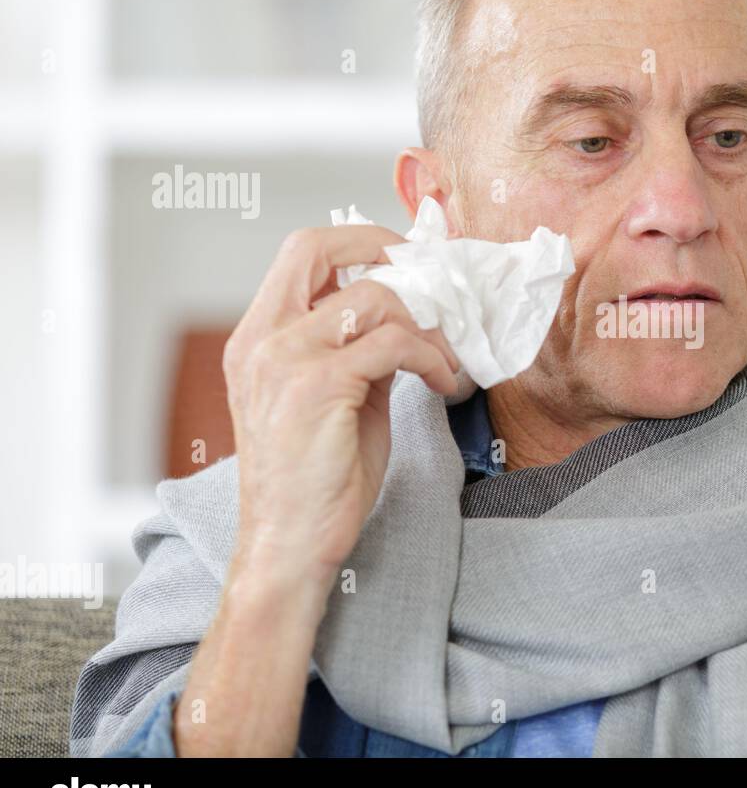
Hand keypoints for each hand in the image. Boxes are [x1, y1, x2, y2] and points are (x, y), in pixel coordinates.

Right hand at [222, 225, 460, 586]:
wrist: (290, 545)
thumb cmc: (315, 480)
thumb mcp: (335, 400)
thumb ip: (358, 352)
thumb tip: (410, 320)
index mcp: (257, 338)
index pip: (300, 253)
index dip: (359, 242)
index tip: (406, 260)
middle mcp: (261, 339)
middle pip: (316, 247)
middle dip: (384, 247)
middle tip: (431, 277)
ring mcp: (284, 360)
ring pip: (371, 297)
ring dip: (426, 323)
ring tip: (447, 359)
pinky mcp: (318, 386)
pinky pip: (393, 343)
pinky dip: (431, 357)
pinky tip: (443, 382)